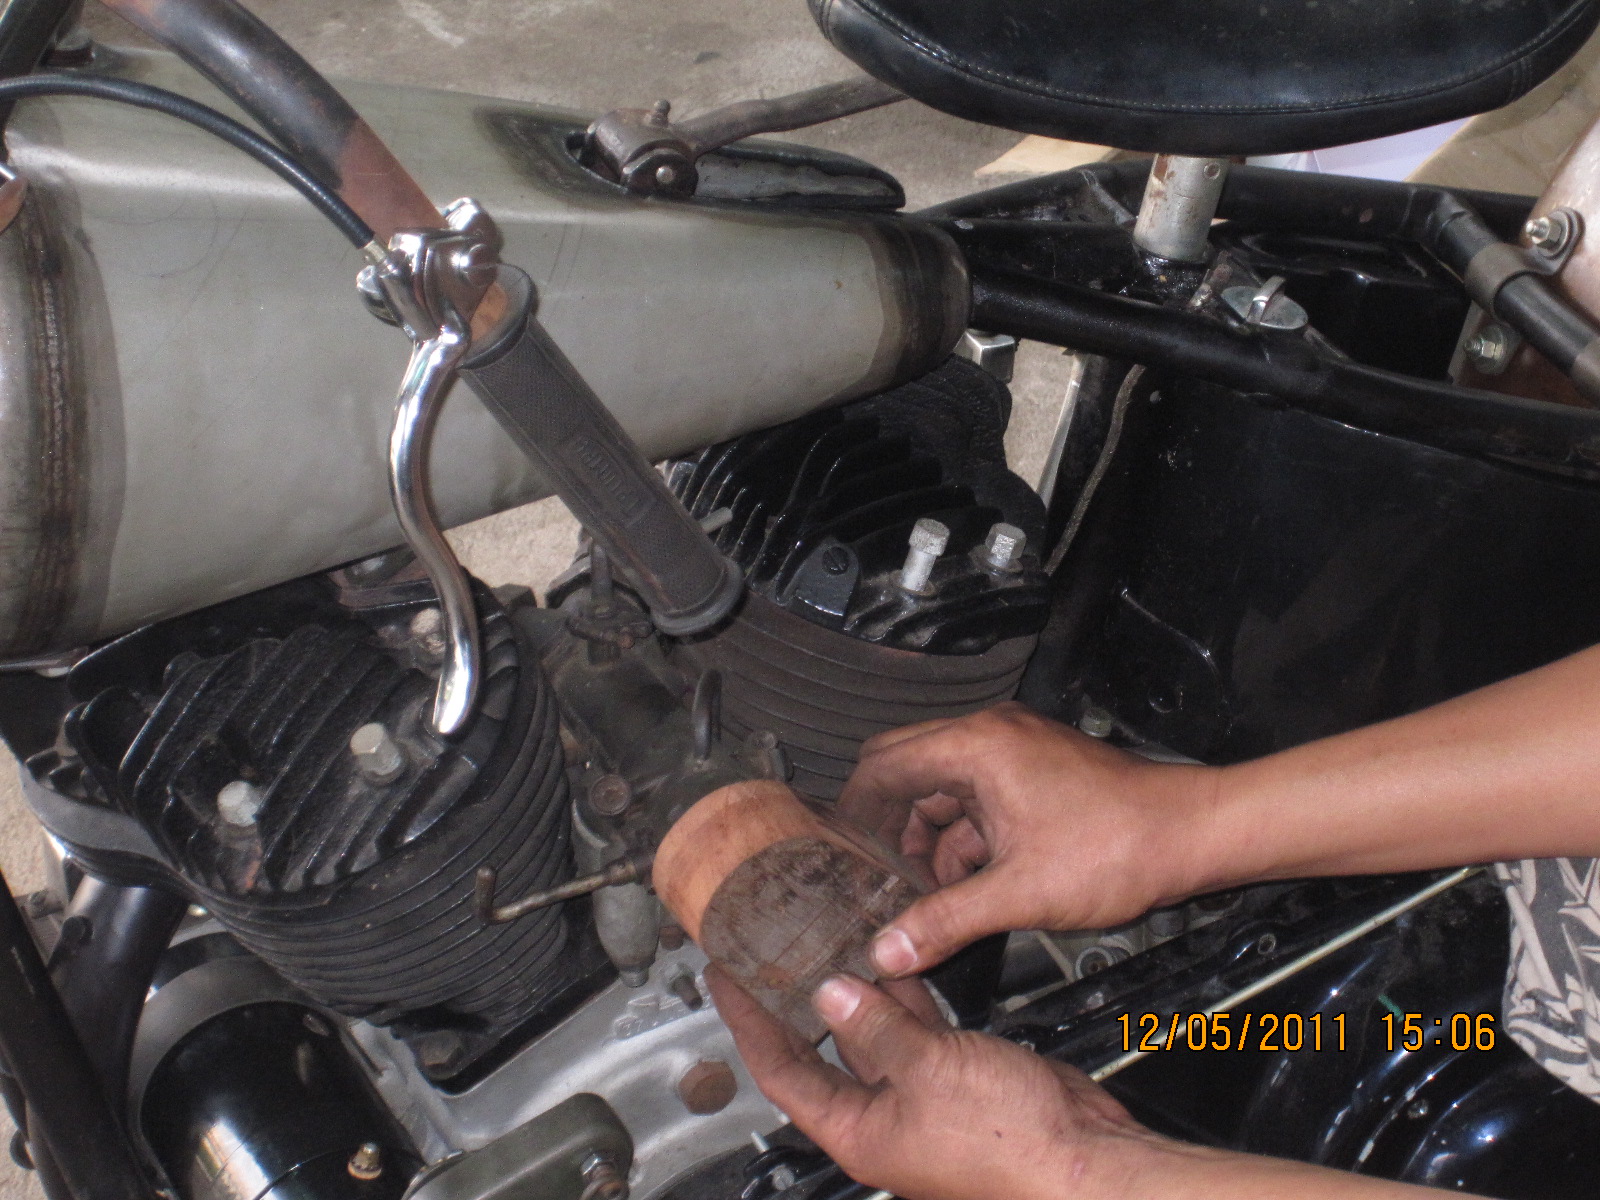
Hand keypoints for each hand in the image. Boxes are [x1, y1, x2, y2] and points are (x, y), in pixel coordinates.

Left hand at [707, 968, 1160, 1199]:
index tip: (724, 977)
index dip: (747, 1022)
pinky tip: (897, 957)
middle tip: (772, 948)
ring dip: (855, 989)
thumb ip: (878, 1029)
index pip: (780, 1071)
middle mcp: (882, 1116)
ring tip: (828, 936)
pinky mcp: (959, 1077)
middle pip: (822, 1051)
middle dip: (796, 1000)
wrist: (1085, 1158)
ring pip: (873, 1034)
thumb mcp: (927, 1072)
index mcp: (857, 1130)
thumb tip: (830, 996)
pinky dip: (905, 995)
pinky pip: (918, 1030)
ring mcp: (921, 1096)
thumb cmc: (1009, 1142)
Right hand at [839, 702, 1219, 976]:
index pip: (883, 765)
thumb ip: (945, 919)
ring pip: (943, 791)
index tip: (839, 853)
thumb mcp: (1019, 893)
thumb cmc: (1119, 847)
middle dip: (889, 827)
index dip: (855, 811)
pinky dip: (964, 839)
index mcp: (976, 748)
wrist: (1192, 836)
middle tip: (875, 877)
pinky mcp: (1033, 774)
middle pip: (907, 771)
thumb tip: (889, 948)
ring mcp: (1014, 753)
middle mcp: (990, 737)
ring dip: (929, 840)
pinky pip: (977, 800)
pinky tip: (966, 887)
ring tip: (925, 896)